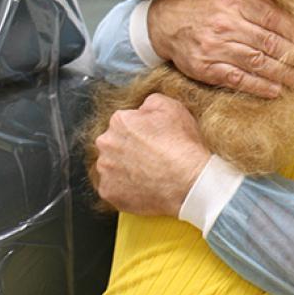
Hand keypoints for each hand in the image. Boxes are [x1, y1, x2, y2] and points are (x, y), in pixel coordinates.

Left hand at [94, 93, 209, 216]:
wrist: (188, 181)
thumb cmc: (181, 146)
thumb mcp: (173, 107)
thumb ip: (151, 102)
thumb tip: (143, 108)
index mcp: (120, 121)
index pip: (125, 122)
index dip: (141, 130)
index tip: (152, 138)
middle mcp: (106, 144)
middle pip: (115, 143)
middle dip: (129, 148)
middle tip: (151, 156)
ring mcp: (105, 170)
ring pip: (112, 166)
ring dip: (125, 168)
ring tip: (149, 173)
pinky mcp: (108, 192)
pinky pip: (114, 188)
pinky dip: (126, 188)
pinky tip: (144, 186)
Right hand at [149, 0, 293, 97]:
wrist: (164, 20)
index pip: (275, 19)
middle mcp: (226, 22)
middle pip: (271, 44)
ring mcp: (215, 47)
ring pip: (257, 63)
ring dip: (285, 75)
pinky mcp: (205, 67)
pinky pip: (236, 78)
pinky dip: (258, 86)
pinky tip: (276, 91)